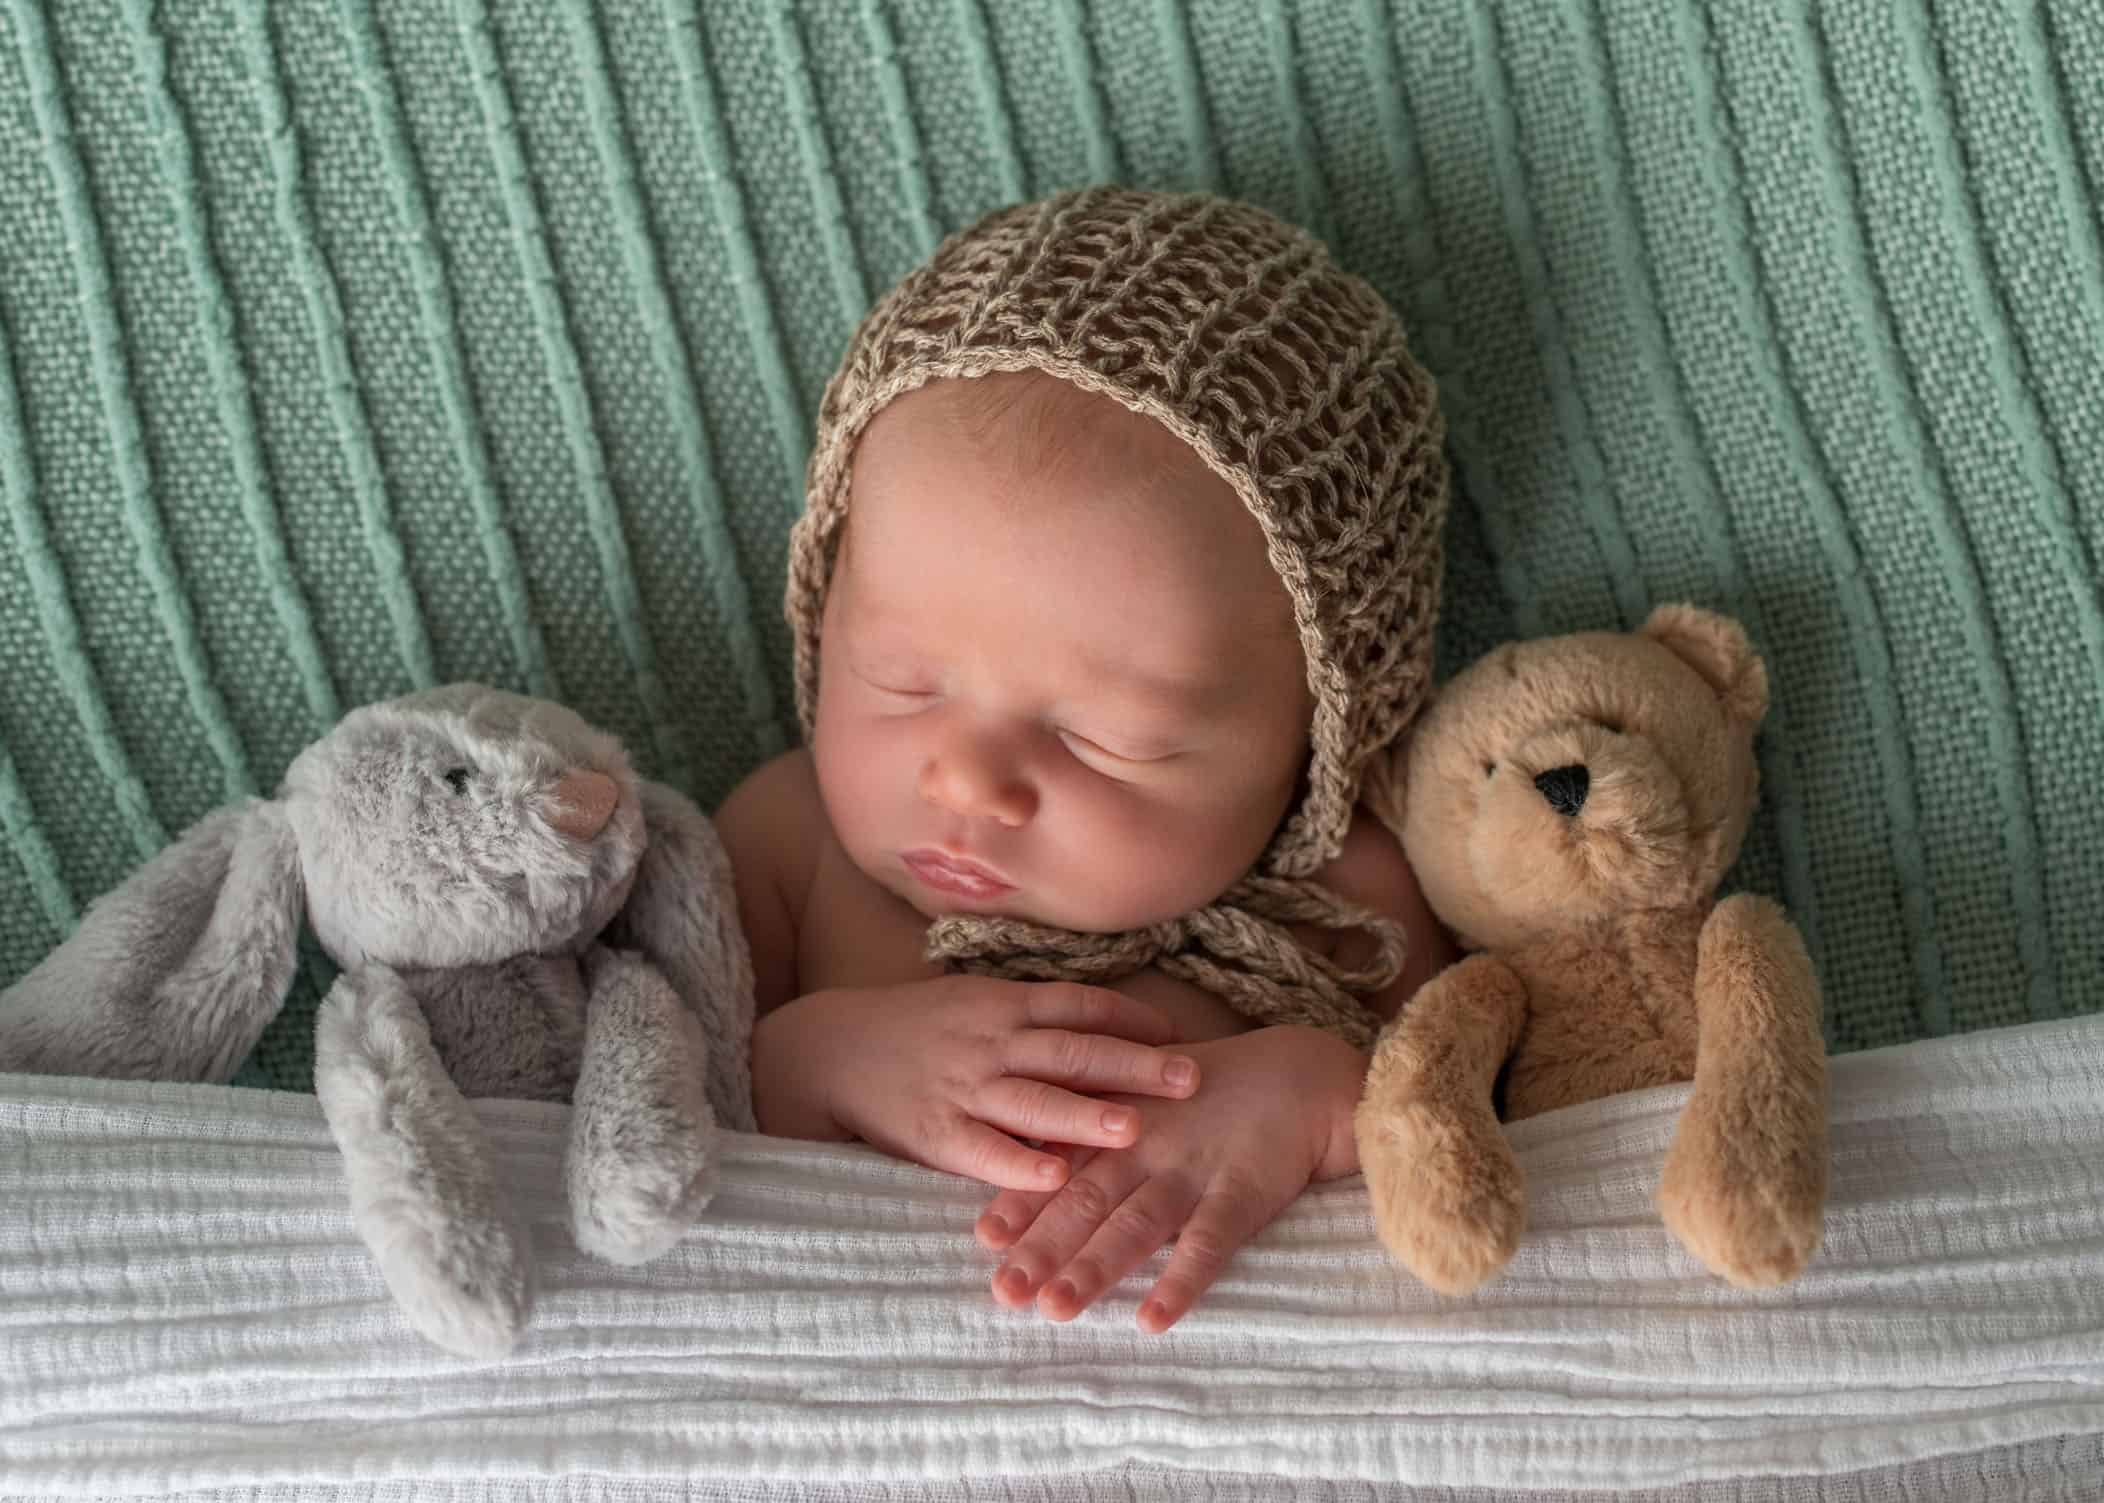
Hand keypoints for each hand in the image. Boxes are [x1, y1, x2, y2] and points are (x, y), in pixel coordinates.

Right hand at [771, 978, 1201, 1189]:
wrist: (829, 1050)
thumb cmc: (915, 1029)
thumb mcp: (974, 1003)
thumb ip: (1032, 1016)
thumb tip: (1104, 1027)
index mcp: (1004, 1005)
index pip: (1080, 1006)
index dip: (1132, 1019)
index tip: (1180, 1035)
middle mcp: (991, 1042)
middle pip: (1073, 1050)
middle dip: (1134, 1065)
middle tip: (1191, 1078)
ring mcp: (964, 1088)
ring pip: (1034, 1101)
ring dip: (1085, 1114)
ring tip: (1135, 1128)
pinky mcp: (936, 1133)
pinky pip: (984, 1151)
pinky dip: (1020, 1165)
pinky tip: (1055, 1179)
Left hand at [975, 1024, 1366, 1332]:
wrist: (1301, 1074)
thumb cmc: (1210, 1091)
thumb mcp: (1143, 1093)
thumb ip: (1093, 1126)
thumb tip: (1033, 1161)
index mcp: (1119, 1124)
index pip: (1060, 1165)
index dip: (1022, 1201)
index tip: (984, 1239)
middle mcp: (1146, 1147)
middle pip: (1086, 1200)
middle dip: (1041, 1247)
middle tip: (1004, 1292)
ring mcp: (1192, 1171)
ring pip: (1135, 1224)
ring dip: (1095, 1268)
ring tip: (1056, 1309)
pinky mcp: (1241, 1194)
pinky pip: (1207, 1243)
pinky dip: (1180, 1282)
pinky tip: (1153, 1321)